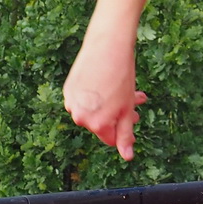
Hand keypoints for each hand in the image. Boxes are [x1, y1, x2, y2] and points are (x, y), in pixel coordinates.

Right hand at [63, 35, 147, 159]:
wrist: (108, 47)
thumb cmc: (122, 77)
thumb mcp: (127, 108)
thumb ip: (126, 133)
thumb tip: (127, 156)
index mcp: (97, 124)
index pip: (110, 138)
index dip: (124, 129)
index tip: (133, 116)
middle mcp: (80, 117)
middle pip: (102, 123)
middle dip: (119, 114)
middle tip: (134, 101)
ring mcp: (72, 102)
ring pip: (93, 110)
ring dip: (109, 104)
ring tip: (125, 89)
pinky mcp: (68, 88)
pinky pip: (84, 99)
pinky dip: (96, 95)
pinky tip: (108, 83)